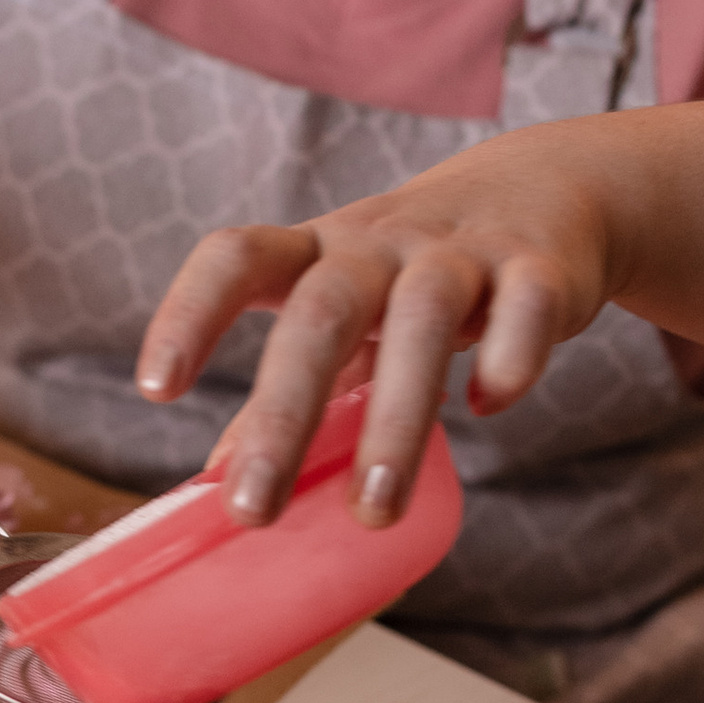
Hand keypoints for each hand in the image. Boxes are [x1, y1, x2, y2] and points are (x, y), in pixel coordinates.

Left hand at [132, 83, 703, 530]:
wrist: (549, 192)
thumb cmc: (417, 273)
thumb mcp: (348, 312)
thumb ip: (295, 387)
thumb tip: (217, 476)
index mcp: (317, 253)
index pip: (236, 258)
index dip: (189, 313)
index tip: (154, 388)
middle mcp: (380, 245)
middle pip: (322, 312)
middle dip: (282, 412)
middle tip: (250, 510)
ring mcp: (462, 252)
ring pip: (423, 319)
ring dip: (397, 416)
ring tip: (372, 510)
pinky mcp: (541, 268)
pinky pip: (526, 307)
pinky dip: (509, 356)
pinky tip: (490, 405)